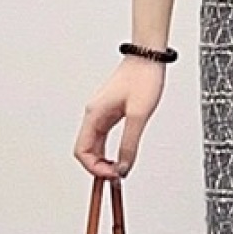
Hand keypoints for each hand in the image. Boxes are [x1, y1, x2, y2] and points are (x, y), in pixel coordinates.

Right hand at [73, 57, 165, 180]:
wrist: (149, 56)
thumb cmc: (143, 78)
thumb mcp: (139, 114)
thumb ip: (130, 143)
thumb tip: (123, 167)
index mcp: (94, 115)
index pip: (82, 151)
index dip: (94, 168)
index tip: (112, 176)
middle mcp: (94, 114)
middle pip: (87, 150)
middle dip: (99, 167)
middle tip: (118, 177)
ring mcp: (102, 113)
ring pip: (95, 144)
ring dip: (104, 160)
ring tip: (120, 170)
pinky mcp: (111, 111)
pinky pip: (104, 136)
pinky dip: (110, 150)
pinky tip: (121, 156)